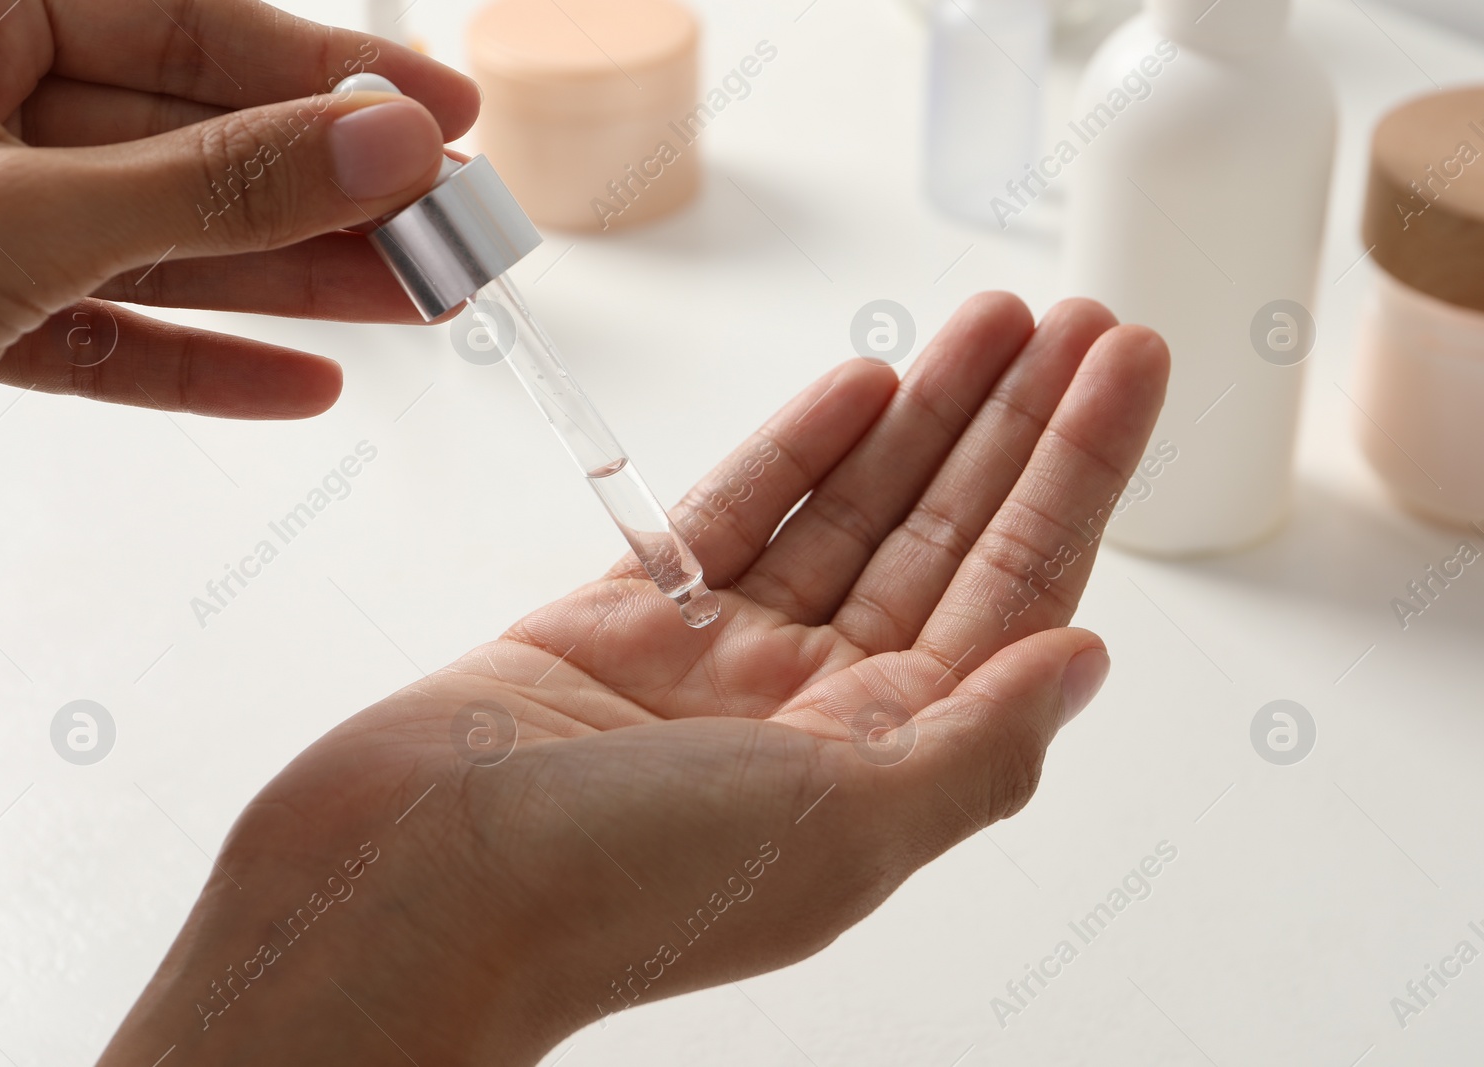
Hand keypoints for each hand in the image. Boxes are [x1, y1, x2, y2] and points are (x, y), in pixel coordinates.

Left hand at [0, 0, 478, 441]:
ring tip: (416, 304)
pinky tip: (296, 383)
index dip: (322, 73)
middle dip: (321, 198)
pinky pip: (94, 325)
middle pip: (178, 138)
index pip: (172, 16)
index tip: (441, 114)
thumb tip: (380, 146)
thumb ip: (205, 188)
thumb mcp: (10, 220)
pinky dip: (189, 360)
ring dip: (286, 285)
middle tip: (445, 231)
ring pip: (151, 237)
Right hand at [98, 294, 1168, 1065]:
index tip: (1120, 374)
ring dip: (924, 415)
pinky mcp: (627, 623)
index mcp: (879, 767)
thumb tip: (1083, 663)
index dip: (1075, 478)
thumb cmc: (615, 890)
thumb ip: (976, 746)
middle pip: (942, 540)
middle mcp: (811, 713)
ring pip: (848, 512)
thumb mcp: (843, 830)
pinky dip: (799, 447)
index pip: (1011, 595)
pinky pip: (736, 515)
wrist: (407, 884)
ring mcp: (720, 662)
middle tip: (1075, 321)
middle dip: (1015, 427)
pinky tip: (862, 385)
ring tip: (987, 324)